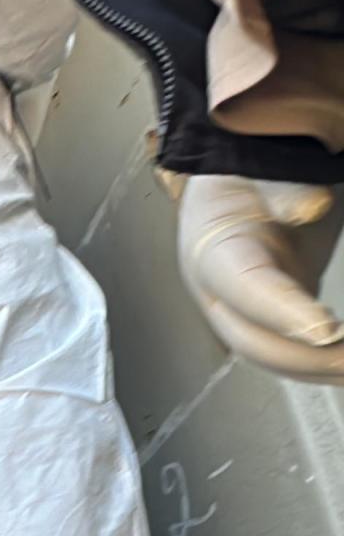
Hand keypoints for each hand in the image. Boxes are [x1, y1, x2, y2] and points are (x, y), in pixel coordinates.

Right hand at [177, 175, 343, 384]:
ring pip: (274, 355)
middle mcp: (220, 292)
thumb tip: (312, 206)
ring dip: (319, 369)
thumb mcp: (263, 166)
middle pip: (253, 340)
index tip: (325, 330)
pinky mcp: (273, 317)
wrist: (243, 176)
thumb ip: (284, 185)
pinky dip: (322, 362)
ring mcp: (244, 310)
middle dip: (307, 358)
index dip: (281, 312)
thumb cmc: (253, 168)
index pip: (244, 288)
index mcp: (211, 250)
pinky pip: (293, 350)